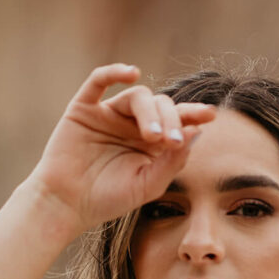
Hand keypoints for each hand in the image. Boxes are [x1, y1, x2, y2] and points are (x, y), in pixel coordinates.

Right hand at [25, 63, 216, 234]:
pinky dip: (114, 72)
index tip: (209, 115)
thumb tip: (195, 132)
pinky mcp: (84, 109)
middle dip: (171, 120)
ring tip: (152, 136)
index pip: (177, 120)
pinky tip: (131, 73)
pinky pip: (98, 81)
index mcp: (152, 142)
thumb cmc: (108, 199)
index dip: (193, 114)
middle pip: (161, 105)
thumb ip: (173, 161)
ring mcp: (109, 114)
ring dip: (149, 112)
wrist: (68, 205)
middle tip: (170, 141)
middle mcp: (133, 124)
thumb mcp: (148, 184)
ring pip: (137, 96)